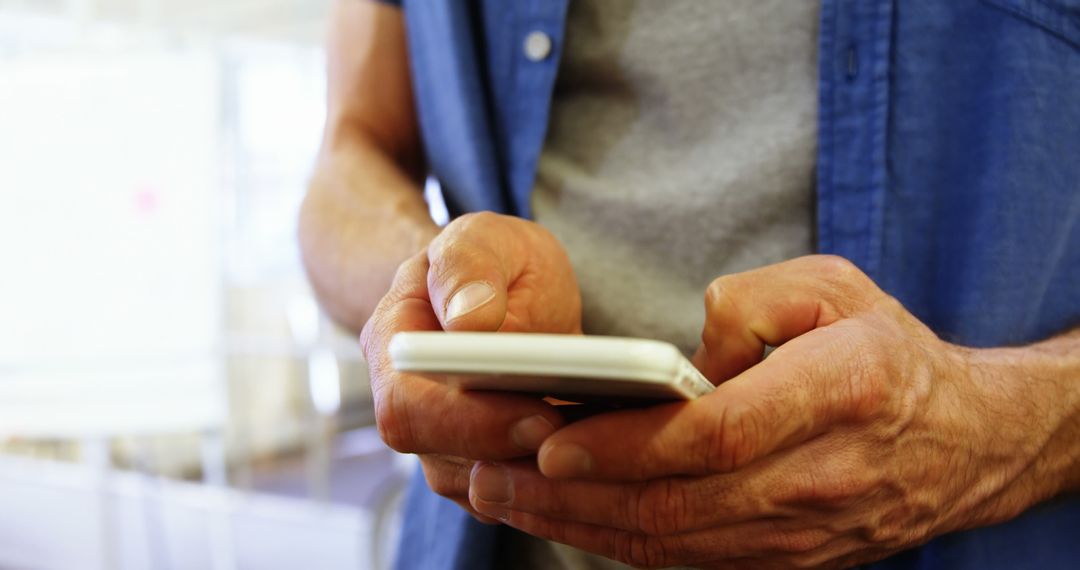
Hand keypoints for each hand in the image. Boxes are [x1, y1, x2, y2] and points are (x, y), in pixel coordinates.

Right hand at [360, 212, 581, 521]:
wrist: (500, 294)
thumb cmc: (490, 263)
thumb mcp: (482, 239)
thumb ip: (469, 267)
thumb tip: (468, 320)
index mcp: (395, 343)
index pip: (409, 404)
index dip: (470, 419)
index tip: (537, 415)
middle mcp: (407, 405)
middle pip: (442, 460)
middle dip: (515, 455)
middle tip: (580, 440)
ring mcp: (442, 444)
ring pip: (481, 489)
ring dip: (540, 475)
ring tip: (601, 450)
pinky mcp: (482, 468)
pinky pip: (512, 495)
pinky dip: (553, 483)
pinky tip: (597, 459)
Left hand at [468, 255, 1054, 567]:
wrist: (964, 443)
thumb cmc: (888, 353)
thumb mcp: (835, 287)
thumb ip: (754, 301)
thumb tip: (681, 359)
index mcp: (843, 392)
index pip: (717, 435)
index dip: (627, 445)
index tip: (550, 438)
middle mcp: (822, 476)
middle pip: (676, 502)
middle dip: (569, 492)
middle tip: (489, 470)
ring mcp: (804, 533)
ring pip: (671, 543)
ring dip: (575, 523)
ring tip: (501, 494)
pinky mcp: (786, 559)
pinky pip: (685, 558)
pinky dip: (613, 540)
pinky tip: (560, 515)